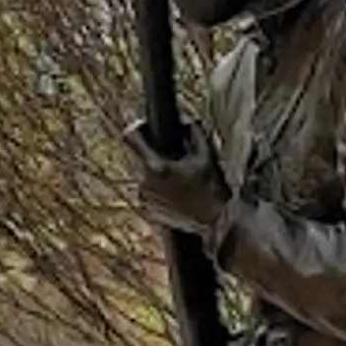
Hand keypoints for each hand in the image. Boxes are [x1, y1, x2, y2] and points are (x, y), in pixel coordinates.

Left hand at [130, 128, 227, 242]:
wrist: (213, 224)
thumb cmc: (211, 190)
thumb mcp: (206, 156)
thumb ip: (194, 133)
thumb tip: (186, 121)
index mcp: (156, 167)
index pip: (132, 137)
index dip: (138, 127)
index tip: (145, 125)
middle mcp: (144, 182)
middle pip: (141, 157)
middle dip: (156, 154)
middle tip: (175, 157)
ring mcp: (143, 198)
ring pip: (145, 174)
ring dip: (158, 172)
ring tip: (179, 179)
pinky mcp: (146, 210)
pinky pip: (148, 191)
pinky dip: (159, 188)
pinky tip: (178, 193)